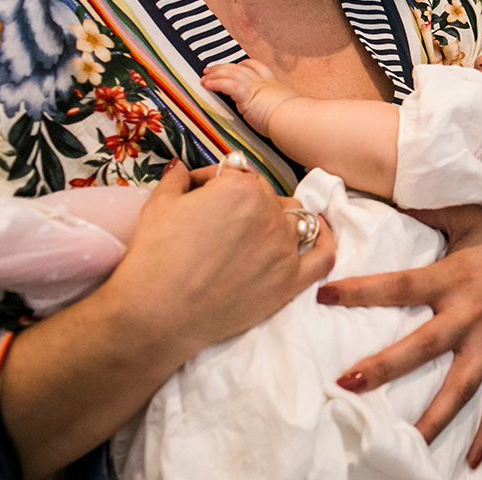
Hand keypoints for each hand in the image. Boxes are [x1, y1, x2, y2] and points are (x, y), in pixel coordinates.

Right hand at [112, 161, 335, 351]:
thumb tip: (181, 167)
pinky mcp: (292, 280)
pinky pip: (324, 255)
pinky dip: (326, 242)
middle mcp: (269, 212)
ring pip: (296, 219)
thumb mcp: (158, 206)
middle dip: (245, 203)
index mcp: (240, 188)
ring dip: (278, 220)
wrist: (159, 313)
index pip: (236, 173)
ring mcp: (285, 247)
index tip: (199, 197)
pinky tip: (320, 234)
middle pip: (267, 196)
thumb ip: (177, 180)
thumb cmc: (155, 257)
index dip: (214, 184)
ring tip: (256, 233)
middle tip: (219, 224)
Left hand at [202, 59, 297, 136]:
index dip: (244, 64)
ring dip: (216, 74)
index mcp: (273, 84)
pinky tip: (208, 85)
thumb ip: (280, 107)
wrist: (298, 120)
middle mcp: (263, 82)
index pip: (257, 67)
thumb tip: (283, 114)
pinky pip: (228, 85)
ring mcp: (256, 87)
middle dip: (223, 67)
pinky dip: (216, 83)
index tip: (236, 65)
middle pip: (240, 68)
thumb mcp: (288, 108)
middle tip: (211, 69)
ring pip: (232, 74)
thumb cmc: (296, 119)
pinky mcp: (248, 95)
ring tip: (204, 78)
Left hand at [317, 206, 481, 468]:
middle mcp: (471, 313)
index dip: (363, 291)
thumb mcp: (473, 217)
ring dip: (432, 417)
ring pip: (459, 386)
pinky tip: (473, 462)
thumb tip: (393, 197)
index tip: (324, 295)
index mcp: (455, 276)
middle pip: (423, 346)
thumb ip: (432, 213)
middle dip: (386, 366)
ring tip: (404, 445)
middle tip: (348, 382)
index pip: (400, 285)